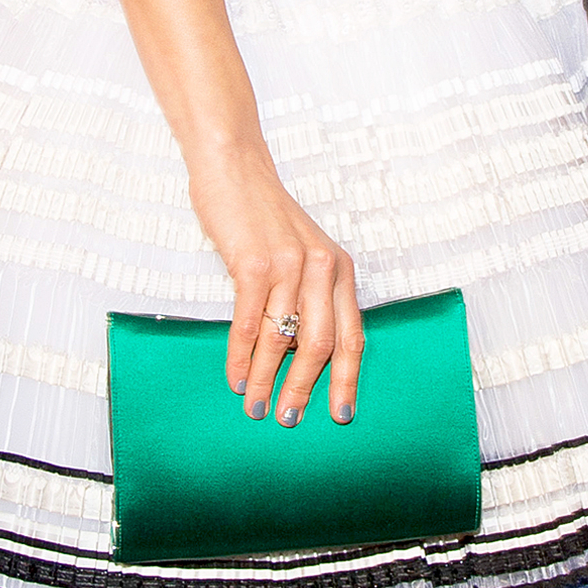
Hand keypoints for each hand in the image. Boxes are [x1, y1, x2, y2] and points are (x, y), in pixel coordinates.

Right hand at [187, 149, 364, 424]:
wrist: (236, 168)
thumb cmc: (265, 218)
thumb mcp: (303, 253)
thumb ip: (309, 295)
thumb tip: (298, 356)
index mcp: (341, 268)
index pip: (353, 334)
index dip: (347, 378)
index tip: (342, 414)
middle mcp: (322, 267)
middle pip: (321, 344)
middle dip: (305, 388)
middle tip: (289, 419)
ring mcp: (288, 264)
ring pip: (281, 339)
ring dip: (266, 379)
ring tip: (255, 407)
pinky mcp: (253, 262)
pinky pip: (248, 323)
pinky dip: (240, 357)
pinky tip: (235, 377)